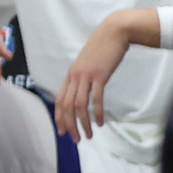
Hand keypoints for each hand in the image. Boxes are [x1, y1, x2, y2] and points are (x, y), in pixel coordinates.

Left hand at [53, 11, 145, 138]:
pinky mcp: (99, 75)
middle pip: (67, 105)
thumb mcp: (88, 64)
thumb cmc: (102, 49)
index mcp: (70, 75)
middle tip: (76, 140)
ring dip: (83, 123)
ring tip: (90, 136)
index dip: (60, 117)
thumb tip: (83, 93)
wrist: (113, 33)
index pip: (60, 99)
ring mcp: (86, 75)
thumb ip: (83, 78)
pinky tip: (101, 123)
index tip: (63, 131)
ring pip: (79, 105)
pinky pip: (96, 98)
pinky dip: (97, 113)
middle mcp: (74, 76)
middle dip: (70, 125)